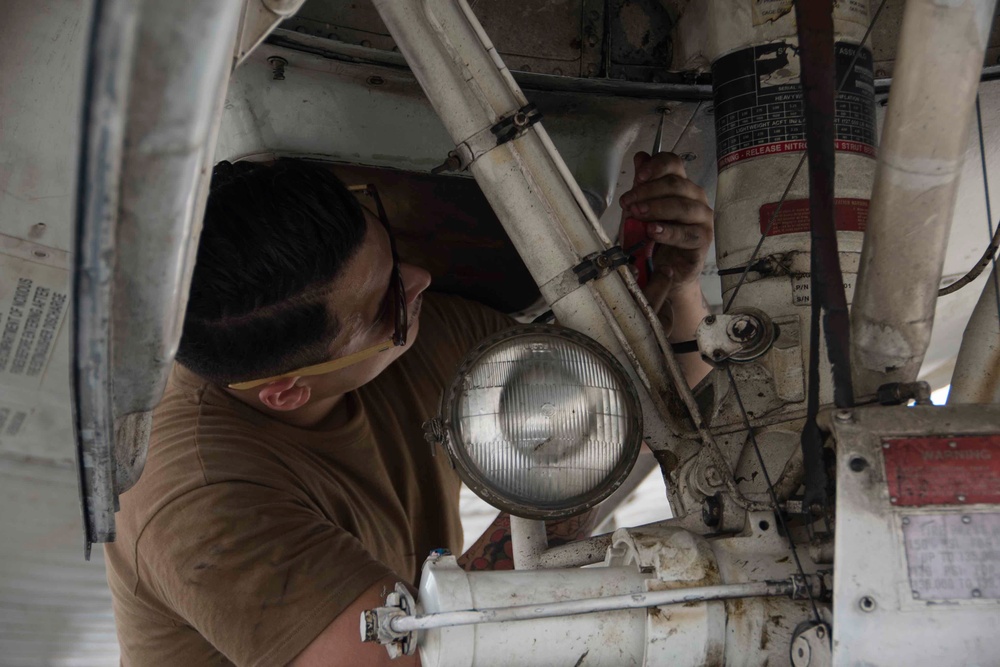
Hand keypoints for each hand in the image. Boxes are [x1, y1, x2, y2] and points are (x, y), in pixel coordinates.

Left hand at [619, 151, 712, 333]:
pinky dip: (668, 231)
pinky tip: (653, 231)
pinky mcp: (703, 239)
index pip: (674, 163)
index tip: (639, 175)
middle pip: (675, 183)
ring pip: (683, 206)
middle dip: (648, 191)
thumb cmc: (655, 236)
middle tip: (627, 202)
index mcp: (681, 185)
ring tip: (636, 214)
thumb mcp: (642, 209)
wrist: (668, 269)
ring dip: (656, 208)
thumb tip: (641, 156)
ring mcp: (702, 218)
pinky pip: (687, 233)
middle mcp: (695, 197)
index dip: (657, 165)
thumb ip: (643, 185)